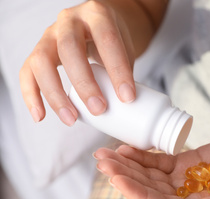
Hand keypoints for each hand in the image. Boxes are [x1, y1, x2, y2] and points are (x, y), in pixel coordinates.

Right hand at [20, 1, 135, 125]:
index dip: (118, 70)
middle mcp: (70, 20)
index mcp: (98, 15)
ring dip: (55, 94)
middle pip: (69, 48)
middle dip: (84, 83)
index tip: (127, 97)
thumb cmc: (113, 40)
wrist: (98, 24)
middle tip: (99, 109)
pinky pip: (27, 72)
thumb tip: (129, 107)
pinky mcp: (38, 50)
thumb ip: (125, 72)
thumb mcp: (125, 48)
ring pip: (41, 60)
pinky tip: (41, 116)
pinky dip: (31, 95)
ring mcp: (50, 34)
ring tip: (71, 119)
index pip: (107, 40)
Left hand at [94, 131, 209, 198]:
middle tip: (102, 161)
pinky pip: (160, 162)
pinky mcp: (186, 164)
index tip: (116, 178)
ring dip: (128, 166)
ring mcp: (185, 182)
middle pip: (149, 191)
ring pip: (150, 176)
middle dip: (125, 177)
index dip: (137, 194)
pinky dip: (143, 156)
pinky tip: (127, 149)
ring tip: (106, 153)